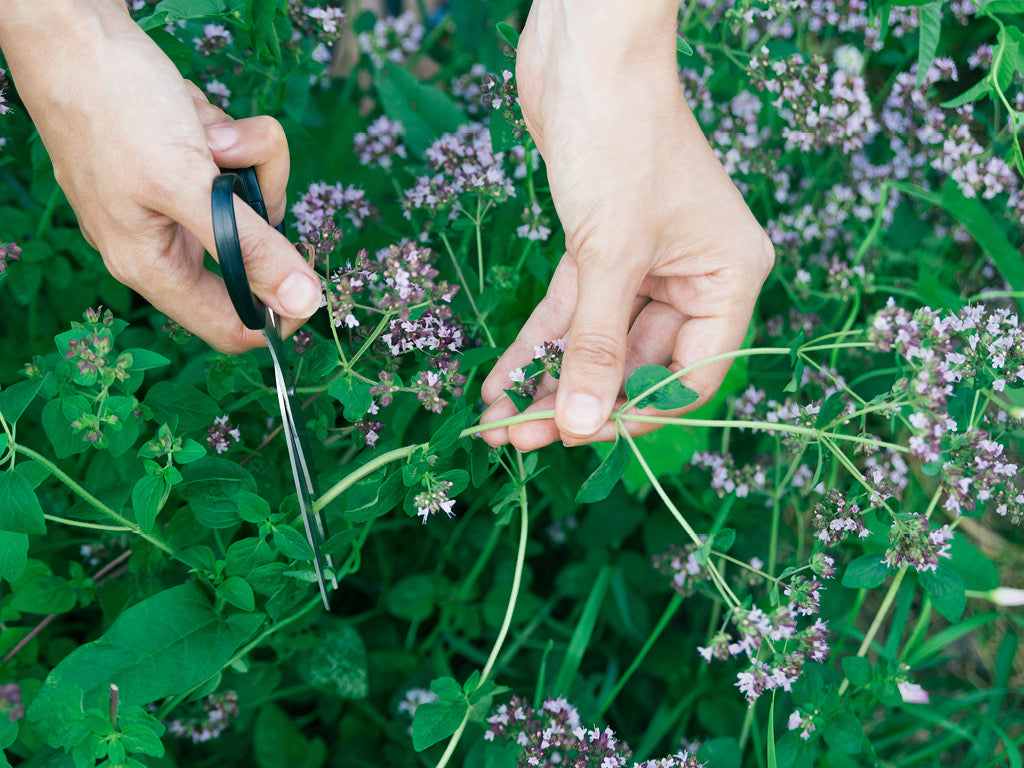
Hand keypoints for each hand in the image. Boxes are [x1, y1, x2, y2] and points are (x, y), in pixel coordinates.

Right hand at [0, 1, 320, 352]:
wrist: (76, 31)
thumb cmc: (113, 109)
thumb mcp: (186, 185)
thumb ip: (248, 247)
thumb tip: (304, 303)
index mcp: (153, 267)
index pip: (233, 326)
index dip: (279, 311)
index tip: (313, 277)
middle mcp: (166, 243)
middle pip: (255, 254)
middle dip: (262, 205)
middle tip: (238, 168)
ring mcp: (180, 202)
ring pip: (256, 201)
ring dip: (251, 161)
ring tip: (209, 134)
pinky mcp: (191, 167)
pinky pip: (242, 165)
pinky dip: (236, 137)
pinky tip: (200, 118)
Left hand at [480, 0, 773, 449]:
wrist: (586, 50)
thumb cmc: (621, 138)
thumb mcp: (610, 253)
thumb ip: (596, 345)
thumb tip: (582, 426)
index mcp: (726, 279)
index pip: (690, 377)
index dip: (634, 412)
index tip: (576, 435)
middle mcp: (692, 276)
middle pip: (633, 365)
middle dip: (573, 401)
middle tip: (516, 437)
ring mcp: (644, 262)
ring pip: (595, 341)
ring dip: (547, 380)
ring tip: (497, 422)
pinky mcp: (599, 245)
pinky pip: (570, 310)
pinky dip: (538, 341)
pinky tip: (500, 379)